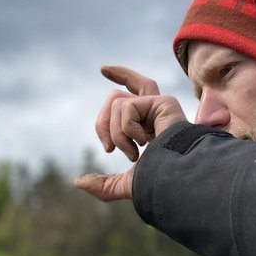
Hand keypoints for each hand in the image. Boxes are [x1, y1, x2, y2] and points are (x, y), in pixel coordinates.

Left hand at [75, 66, 188, 201]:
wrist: (177, 179)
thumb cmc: (159, 183)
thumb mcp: (126, 184)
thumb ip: (104, 185)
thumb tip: (78, 182)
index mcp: (151, 124)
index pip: (135, 91)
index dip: (120, 76)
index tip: (103, 70)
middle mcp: (156, 112)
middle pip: (118, 95)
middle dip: (102, 121)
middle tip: (109, 149)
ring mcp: (160, 105)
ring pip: (117, 103)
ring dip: (117, 134)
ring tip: (133, 153)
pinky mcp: (163, 102)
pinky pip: (126, 107)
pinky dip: (127, 129)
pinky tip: (145, 143)